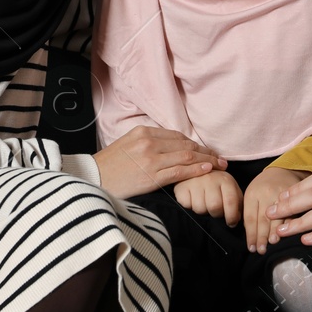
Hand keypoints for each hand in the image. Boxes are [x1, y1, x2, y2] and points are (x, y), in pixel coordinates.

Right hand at [93, 125, 227, 199]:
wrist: (91, 179)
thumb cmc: (109, 166)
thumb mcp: (127, 145)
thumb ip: (147, 143)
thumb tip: (168, 148)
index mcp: (143, 132)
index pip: (177, 136)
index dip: (195, 144)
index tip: (206, 150)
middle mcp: (148, 142)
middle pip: (185, 145)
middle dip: (206, 152)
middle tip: (220, 158)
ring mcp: (150, 158)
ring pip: (186, 157)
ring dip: (207, 160)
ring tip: (220, 166)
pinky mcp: (151, 175)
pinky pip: (179, 171)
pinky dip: (196, 170)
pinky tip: (207, 170)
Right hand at [173, 170, 242, 224]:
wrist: (196, 169)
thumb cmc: (217, 184)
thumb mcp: (231, 189)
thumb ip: (237, 203)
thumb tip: (237, 220)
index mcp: (225, 180)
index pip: (231, 202)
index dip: (232, 217)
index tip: (231, 223)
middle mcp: (210, 179)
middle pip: (214, 207)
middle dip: (216, 215)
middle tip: (215, 212)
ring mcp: (195, 182)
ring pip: (200, 209)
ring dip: (203, 211)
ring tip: (204, 204)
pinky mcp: (181, 187)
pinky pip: (187, 205)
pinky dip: (190, 207)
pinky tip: (193, 200)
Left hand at [242, 167, 308, 252]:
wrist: (282, 171)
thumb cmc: (263, 188)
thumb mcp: (252, 196)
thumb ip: (250, 213)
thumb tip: (251, 236)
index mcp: (253, 194)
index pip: (250, 218)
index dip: (251, 235)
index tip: (251, 248)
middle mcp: (266, 193)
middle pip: (263, 219)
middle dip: (262, 236)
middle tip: (261, 250)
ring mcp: (281, 193)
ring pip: (278, 216)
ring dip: (275, 232)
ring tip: (272, 243)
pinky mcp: (294, 195)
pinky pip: (292, 211)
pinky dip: (289, 224)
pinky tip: (288, 233)